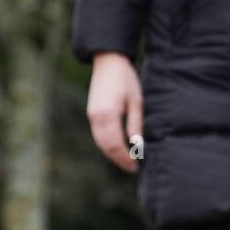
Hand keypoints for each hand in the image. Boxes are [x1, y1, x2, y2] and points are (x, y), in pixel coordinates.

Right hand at [86, 51, 142, 173]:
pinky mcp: (91, 113)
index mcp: (108, 114)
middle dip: (119, 160)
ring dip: (112, 155)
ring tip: (126, 162)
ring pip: (100, 143)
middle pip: (106, 147)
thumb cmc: (126, 79)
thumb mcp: (136, 101)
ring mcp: (92, 115)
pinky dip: (107, 145)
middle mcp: (96, 117)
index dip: (125, 158)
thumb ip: (135, 124)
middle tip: (133, 169)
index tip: (136, 167)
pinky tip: (117, 149)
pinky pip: (98, 135)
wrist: (108, 61)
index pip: (116, 145)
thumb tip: (137, 145)